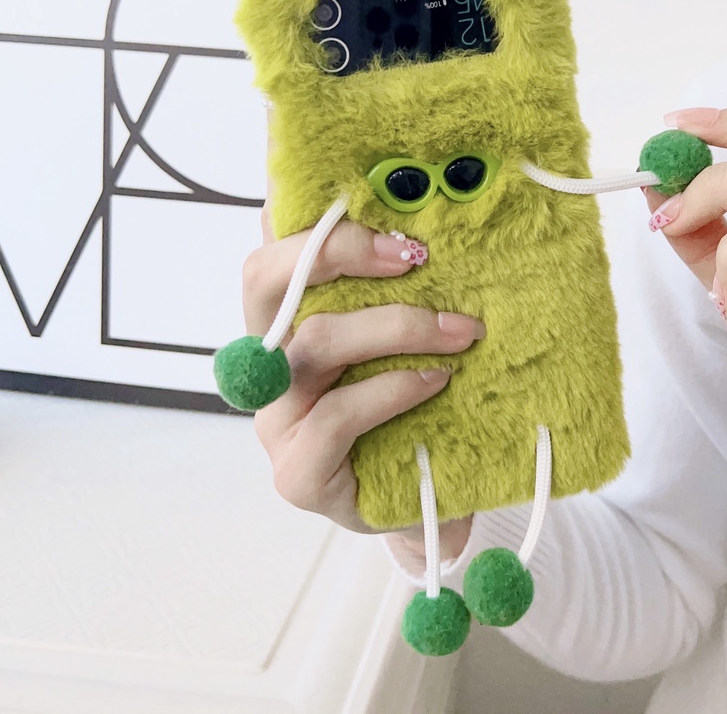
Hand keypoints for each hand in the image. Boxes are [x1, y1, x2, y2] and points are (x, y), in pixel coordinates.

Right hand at [245, 218, 481, 540]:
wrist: (425, 505)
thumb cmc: (412, 410)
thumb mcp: (402, 343)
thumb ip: (392, 290)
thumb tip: (415, 227)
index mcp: (281, 325)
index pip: (270, 257)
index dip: (315, 227)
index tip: (385, 222)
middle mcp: (266, 367)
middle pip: (267, 284)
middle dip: (341, 253)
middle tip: (416, 257)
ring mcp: (275, 421)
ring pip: (315, 343)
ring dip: (397, 326)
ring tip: (460, 331)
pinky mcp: (296, 473)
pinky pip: (335, 416)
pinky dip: (392, 390)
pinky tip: (436, 382)